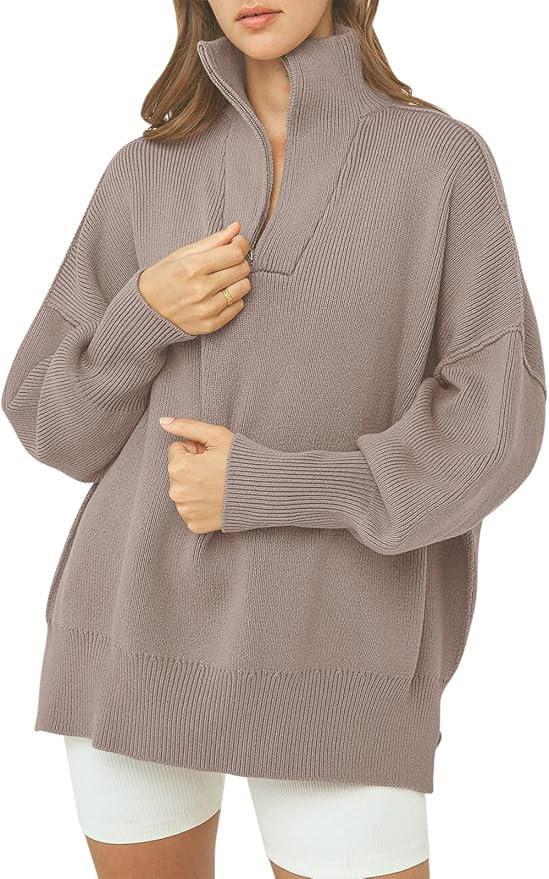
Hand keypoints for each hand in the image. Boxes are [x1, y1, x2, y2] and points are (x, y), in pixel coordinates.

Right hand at [138, 221, 250, 335]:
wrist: (146, 310)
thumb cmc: (162, 278)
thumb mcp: (180, 254)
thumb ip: (211, 241)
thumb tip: (237, 228)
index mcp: (192, 268)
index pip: (235, 253)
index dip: (241, 245)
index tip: (237, 243)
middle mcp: (201, 290)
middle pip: (242, 269)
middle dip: (239, 261)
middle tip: (226, 262)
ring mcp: (206, 309)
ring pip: (244, 288)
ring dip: (238, 280)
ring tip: (222, 279)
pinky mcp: (210, 324)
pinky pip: (238, 306)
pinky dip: (233, 298)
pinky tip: (219, 294)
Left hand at [160, 416, 234, 532]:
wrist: (265, 491)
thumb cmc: (241, 461)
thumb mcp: (216, 435)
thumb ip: (186, 426)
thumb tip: (163, 421)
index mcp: (179, 467)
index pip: (177, 450)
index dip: (196, 450)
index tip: (212, 456)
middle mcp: (177, 491)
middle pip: (178, 471)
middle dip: (194, 468)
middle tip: (217, 470)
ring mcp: (185, 510)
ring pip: (184, 490)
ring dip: (196, 486)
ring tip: (218, 485)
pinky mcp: (194, 524)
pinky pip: (191, 510)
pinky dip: (201, 505)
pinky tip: (217, 500)